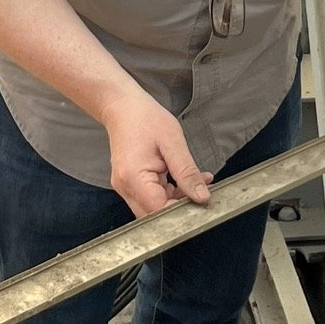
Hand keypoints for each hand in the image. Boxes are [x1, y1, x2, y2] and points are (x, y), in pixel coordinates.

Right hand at [103, 90, 212, 218]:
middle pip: (155, 215)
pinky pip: (151, 198)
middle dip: (180, 207)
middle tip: (202, 192)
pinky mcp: (130, 185)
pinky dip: (169, 193)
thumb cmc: (145, 119)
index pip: (159, 211)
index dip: (181, 210)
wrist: (122, 108)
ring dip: (176, 200)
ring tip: (195, 180)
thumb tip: (202, 197)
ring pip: (154, 209)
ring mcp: (126, 188)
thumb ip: (187, 172)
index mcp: (134, 177)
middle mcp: (126, 188)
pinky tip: (183, 179)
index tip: (202, 202)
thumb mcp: (173, 142)